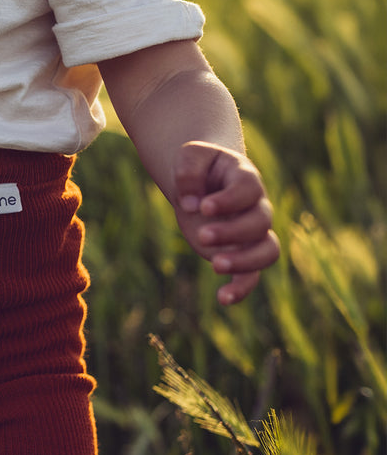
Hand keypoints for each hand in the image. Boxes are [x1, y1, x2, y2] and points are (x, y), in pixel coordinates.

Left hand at [173, 141, 278, 304]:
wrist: (200, 182)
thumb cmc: (198, 168)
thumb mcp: (190, 155)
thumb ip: (188, 170)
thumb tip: (190, 203)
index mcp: (245, 178)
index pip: (249, 189)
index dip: (229, 201)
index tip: (202, 207)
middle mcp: (256, 206)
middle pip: (260, 223)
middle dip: (232, 232)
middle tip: (202, 235)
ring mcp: (252, 233)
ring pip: (267, 251)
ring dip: (244, 261)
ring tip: (215, 265)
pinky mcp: (240, 253)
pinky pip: (252, 275)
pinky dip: (241, 289)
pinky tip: (223, 299)